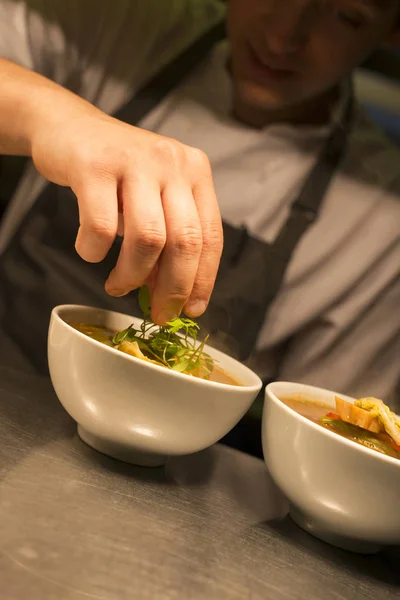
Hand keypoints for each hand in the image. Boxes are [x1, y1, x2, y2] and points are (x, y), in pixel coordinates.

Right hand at [31, 108, 222, 323]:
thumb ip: (166, 239)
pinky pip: (101, 227)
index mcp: (195, 172)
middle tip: (158, 314)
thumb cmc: (115, 173)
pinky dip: (94, 252)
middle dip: (173, 288)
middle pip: (185, 241)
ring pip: (148, 238)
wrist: (68, 128)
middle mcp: (172, 162)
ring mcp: (136, 161)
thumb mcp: (151, 200)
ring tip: (117, 286)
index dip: (204, 280)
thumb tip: (168, 293)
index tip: (192, 310)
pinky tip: (89, 251)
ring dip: (132, 275)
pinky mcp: (96, 165)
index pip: (211, 236)